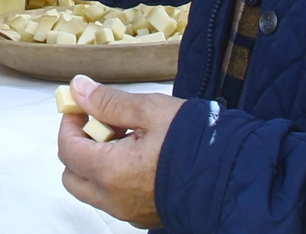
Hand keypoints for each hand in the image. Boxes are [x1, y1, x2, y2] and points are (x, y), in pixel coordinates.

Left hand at [57, 75, 183, 228]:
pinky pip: (115, 198)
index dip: (70, 122)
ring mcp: (130, 212)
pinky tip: (141, 155)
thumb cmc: (197, 143)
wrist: (238, 177)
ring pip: (93, 189)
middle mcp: (115, 200)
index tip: (82, 106)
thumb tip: (78, 89)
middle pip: (73, 175)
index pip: (67, 148)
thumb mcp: (151, 110)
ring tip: (128, 137)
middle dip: (79, 145)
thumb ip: (108, 102)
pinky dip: (115, 177)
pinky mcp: (146, 217)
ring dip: (97, 161)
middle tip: (102, 122)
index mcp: (111, 172)